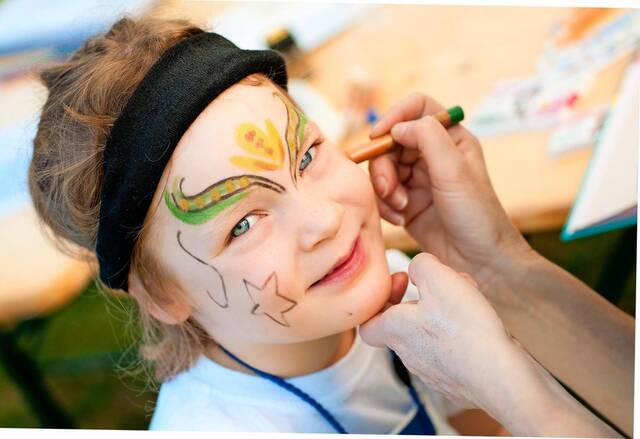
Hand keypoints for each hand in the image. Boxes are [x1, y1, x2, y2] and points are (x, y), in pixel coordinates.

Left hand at [361, 253, 518, 410]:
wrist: (501, 377)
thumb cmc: (466, 328)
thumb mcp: (439, 278)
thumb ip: (421, 265)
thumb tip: (417, 268)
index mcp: (396, 331)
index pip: (366, 324)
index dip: (378, 301)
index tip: (403, 282)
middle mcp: (409, 355)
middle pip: (403, 324)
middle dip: (420, 299)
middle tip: (439, 285)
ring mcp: (433, 372)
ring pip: (430, 335)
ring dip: (444, 312)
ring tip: (468, 296)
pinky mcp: (457, 381)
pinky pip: (451, 351)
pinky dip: (461, 333)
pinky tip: (481, 322)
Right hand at [368, 93, 532, 288]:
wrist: (478, 263)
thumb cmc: (476, 216)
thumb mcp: (454, 171)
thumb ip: (428, 139)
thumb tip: (397, 126)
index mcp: (451, 139)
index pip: (417, 109)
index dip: (395, 116)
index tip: (378, 136)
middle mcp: (433, 155)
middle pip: (392, 141)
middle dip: (385, 165)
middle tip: (388, 189)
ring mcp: (418, 179)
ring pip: (383, 167)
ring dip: (385, 187)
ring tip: (399, 207)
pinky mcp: (406, 202)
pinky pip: (382, 192)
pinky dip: (385, 205)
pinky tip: (400, 219)